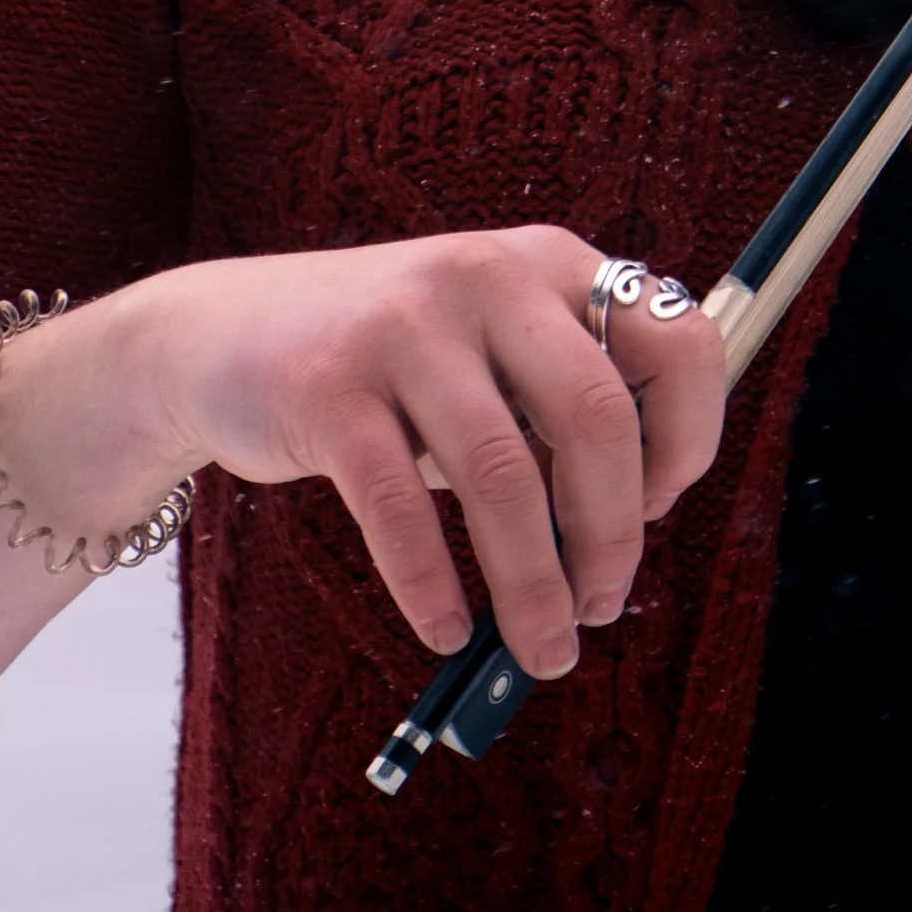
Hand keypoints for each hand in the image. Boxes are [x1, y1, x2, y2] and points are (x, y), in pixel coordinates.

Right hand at [18, 228, 725, 679]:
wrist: (221, 334)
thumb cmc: (388, 363)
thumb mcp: (490, 345)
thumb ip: (559, 401)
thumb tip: (634, 524)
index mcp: (550, 264)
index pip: (675, 339)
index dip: (689, 435)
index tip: (661, 505)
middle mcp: (489, 278)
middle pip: (595, 416)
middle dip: (612, 532)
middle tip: (603, 606)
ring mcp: (406, 327)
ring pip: (501, 474)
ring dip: (531, 582)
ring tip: (541, 647)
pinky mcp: (329, 387)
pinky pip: (400, 507)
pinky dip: (431, 584)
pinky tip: (446, 628)